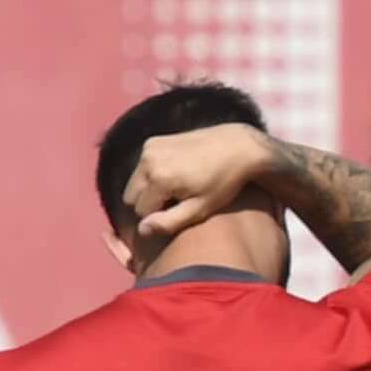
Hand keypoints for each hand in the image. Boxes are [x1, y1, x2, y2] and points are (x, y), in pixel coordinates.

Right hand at [118, 120, 284, 252]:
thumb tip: (142, 230)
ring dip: (149, 188)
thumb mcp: (201, 208)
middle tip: (176, 200)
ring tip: (177, 187)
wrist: (239, 146)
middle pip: (131, 196)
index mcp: (159, 179)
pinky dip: (153, 173)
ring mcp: (150, 148)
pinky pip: (142, 166)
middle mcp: (148, 161)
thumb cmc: (224, 182)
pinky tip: (176, 173)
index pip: (141, 211)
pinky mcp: (154, 140)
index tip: (179, 210)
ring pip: (135, 181)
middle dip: (149, 202)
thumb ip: (170, 222)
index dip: (159, 215)